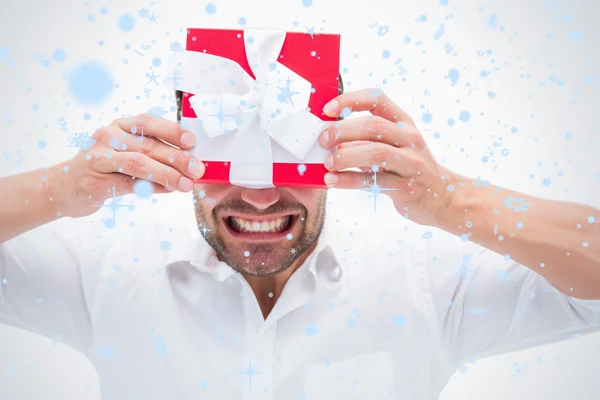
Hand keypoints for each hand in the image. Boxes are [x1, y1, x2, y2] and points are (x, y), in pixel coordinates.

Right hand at [50, 114, 204, 217]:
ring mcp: (99, 159)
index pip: (147, 122)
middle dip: (177, 157)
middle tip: (197, 169)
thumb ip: (153, 153)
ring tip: (186, 184)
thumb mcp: (125, 151)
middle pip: (148, 145)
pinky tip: (168, 191)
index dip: (171, 130)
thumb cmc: (104, 167)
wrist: (64, 186)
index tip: (192, 141)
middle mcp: (108, 138)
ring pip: (138, 164)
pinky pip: (129, 184)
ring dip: (167, 174)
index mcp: (119, 126)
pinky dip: (151, 187)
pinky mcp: (96, 182)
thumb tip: (188, 161)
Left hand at [319, 88, 455, 226]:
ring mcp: (411, 163)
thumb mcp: (392, 146)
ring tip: (328, 163)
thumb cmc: (406, 167)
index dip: (350, 100)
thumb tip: (327, 138)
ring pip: (376, 153)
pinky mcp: (406, 187)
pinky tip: (332, 181)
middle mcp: (409, 138)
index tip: (327, 109)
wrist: (441, 196)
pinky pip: (374, 182)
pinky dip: (349, 180)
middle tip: (323, 140)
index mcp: (403, 122)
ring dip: (346, 157)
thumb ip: (364, 140)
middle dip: (342, 131)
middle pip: (373, 126)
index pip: (377, 99)